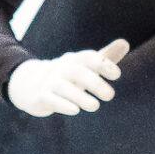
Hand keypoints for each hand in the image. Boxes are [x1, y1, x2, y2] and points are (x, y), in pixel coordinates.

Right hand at [6, 40, 128, 116]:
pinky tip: (75, 110)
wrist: (29, 83)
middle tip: (111, 95)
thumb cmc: (66, 75)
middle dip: (94, 82)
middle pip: (77, 71)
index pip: (88, 58)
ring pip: (64, 87)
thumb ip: (105, 57)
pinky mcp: (40, 96)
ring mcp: (49, 82)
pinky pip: (50, 99)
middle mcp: (61, 68)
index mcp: (74, 60)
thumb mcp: (84, 66)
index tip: (117, 74)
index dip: (102, 64)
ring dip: (80, 96)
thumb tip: (125, 43)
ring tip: (95, 106)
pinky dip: (62, 104)